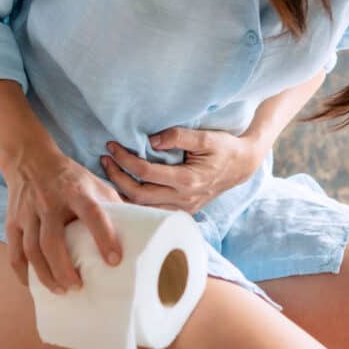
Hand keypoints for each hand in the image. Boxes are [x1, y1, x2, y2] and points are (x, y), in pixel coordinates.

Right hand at [2, 147, 123, 293]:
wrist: (30, 158)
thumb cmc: (71, 177)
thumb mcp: (95, 183)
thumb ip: (114, 205)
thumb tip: (139, 228)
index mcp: (76, 192)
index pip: (92, 214)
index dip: (104, 237)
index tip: (114, 261)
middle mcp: (50, 202)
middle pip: (53, 240)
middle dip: (64, 268)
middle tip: (78, 286)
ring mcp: (28, 213)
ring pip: (32, 249)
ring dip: (45, 274)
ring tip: (61, 290)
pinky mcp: (13, 221)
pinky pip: (14, 251)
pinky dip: (23, 271)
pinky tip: (34, 285)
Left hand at [101, 127, 261, 212]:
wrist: (243, 166)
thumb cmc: (225, 148)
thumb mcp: (206, 137)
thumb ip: (178, 136)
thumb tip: (150, 141)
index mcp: (188, 180)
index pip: (145, 172)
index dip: (124, 159)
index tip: (112, 146)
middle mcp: (184, 199)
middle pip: (138, 195)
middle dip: (117, 178)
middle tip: (104, 160)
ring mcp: (184, 208)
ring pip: (144, 208)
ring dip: (124, 193)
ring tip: (111, 174)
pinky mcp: (184, 211)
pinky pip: (154, 212)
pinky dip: (137, 202)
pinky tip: (126, 189)